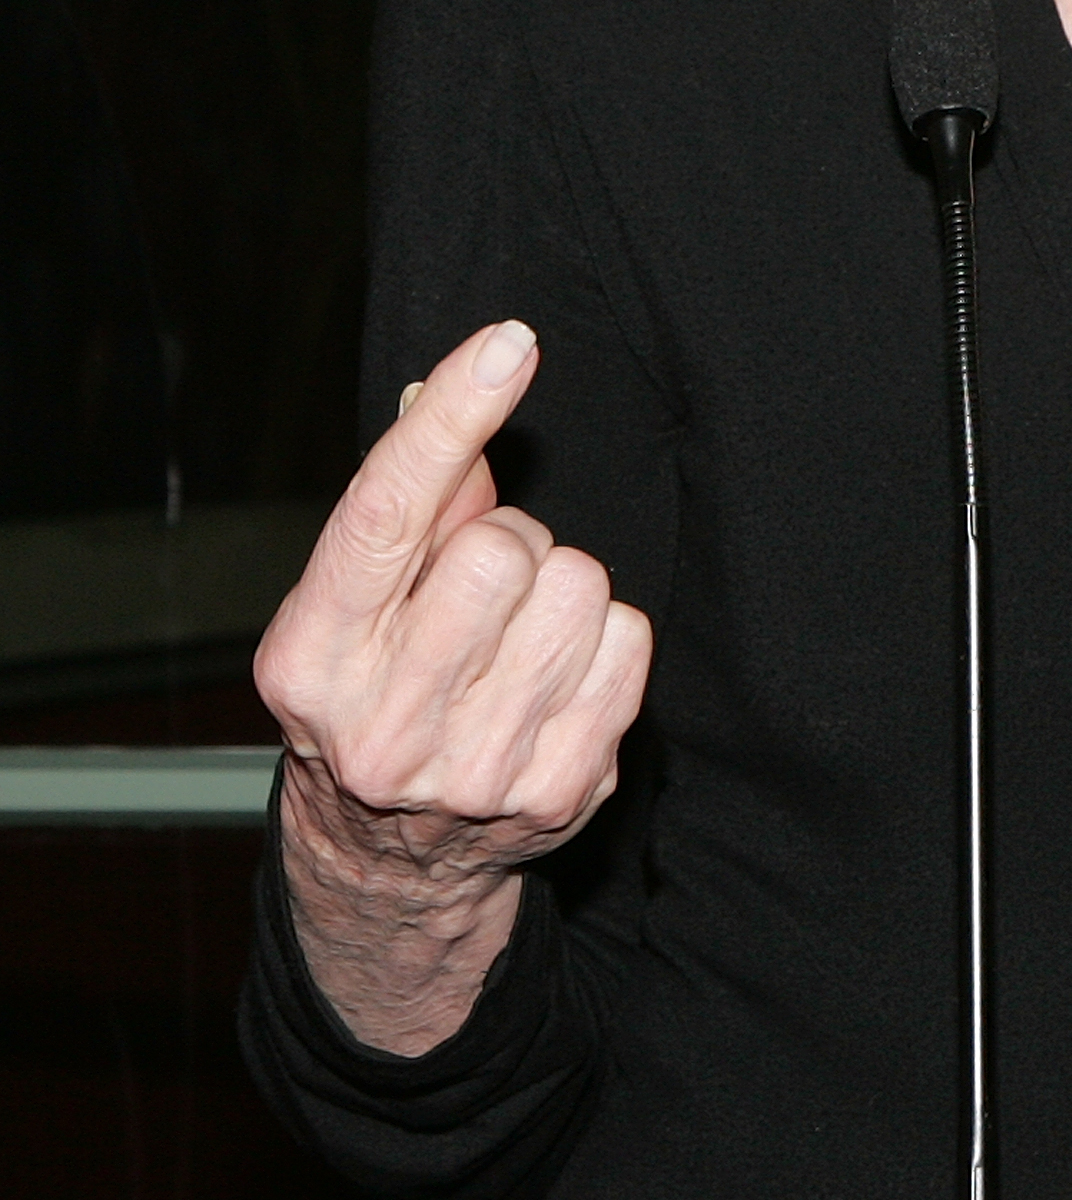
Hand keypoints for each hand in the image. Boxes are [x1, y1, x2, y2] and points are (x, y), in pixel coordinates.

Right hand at [254, 320, 651, 1052]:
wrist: (391, 855)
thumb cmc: (379, 683)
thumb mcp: (357, 602)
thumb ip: (413, 496)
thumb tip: (469, 376)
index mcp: (312, 659)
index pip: (386, 515)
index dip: (449, 419)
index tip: (508, 344)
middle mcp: (383, 725)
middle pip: (505, 549)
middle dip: (511, 543)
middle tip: (485, 587)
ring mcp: (476, 769)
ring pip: (580, 588)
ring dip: (561, 592)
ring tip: (517, 636)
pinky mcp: (560, 789)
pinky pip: (631, 641)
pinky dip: (605, 642)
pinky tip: (555, 678)